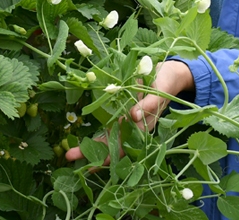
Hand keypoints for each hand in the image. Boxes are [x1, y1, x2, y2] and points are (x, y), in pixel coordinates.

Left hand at [64, 61, 194, 162]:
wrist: (168, 76)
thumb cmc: (165, 83)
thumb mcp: (159, 91)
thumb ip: (148, 104)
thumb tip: (133, 116)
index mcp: (145, 125)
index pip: (125, 146)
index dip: (109, 154)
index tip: (94, 162)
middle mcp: (136, 129)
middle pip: (114, 147)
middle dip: (93, 154)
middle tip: (70, 156)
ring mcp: (130, 124)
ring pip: (110, 141)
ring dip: (91, 148)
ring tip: (71, 154)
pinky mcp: (125, 117)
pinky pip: (110, 130)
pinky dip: (99, 138)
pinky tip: (84, 143)